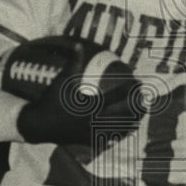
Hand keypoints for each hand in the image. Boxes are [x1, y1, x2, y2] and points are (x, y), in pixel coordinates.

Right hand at [16, 42, 141, 145]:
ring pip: (119, 130)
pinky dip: (120, 135)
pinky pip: (109, 140)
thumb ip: (73, 63)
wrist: (40, 125)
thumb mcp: (62, 80)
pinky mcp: (89, 141)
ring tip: (141, 116)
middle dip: (137, 107)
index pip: (117, 97)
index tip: (139, 84)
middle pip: (124, 115)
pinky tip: (126, 132)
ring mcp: (93, 133)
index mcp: (92, 105)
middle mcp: (96, 121)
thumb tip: (79, 44)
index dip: (131, 90)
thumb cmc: (51, 100)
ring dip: (132, 122)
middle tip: (146, 100)